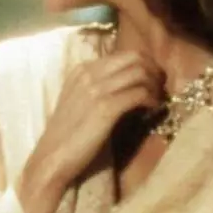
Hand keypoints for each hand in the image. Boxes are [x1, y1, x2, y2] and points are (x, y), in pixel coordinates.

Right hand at [17, 50, 163, 212]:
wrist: (52, 158)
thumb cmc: (67, 135)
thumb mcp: (78, 101)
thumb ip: (96, 87)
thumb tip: (126, 83)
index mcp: (80, 70)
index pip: (122, 55)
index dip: (143, 65)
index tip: (151, 80)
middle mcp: (88, 74)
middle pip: (135, 58)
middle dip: (153, 71)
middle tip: (159, 87)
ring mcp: (96, 89)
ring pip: (140, 73)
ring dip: (154, 86)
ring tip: (156, 100)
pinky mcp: (106, 108)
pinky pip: (140, 93)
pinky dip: (151, 100)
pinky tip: (152, 110)